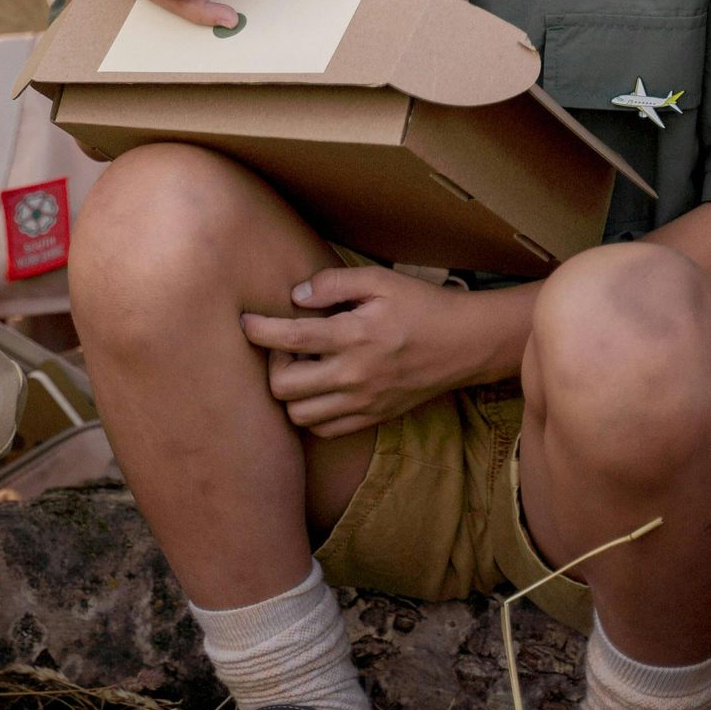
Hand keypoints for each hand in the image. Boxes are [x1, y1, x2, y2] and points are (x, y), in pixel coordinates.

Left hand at [242, 266, 511, 434]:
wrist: (464, 344)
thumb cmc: (421, 306)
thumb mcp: (380, 280)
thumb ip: (333, 284)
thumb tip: (295, 298)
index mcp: (354, 336)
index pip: (289, 338)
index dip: (258, 330)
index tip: (246, 321)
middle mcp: (355, 376)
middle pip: (284, 388)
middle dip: (272, 364)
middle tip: (284, 346)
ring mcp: (363, 403)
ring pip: (299, 415)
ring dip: (290, 392)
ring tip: (303, 367)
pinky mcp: (372, 418)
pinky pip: (324, 429)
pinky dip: (311, 412)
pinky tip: (320, 387)